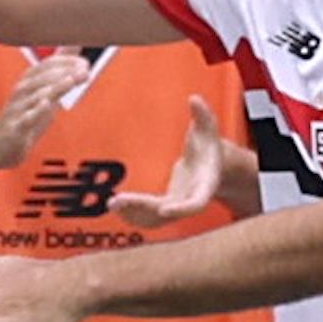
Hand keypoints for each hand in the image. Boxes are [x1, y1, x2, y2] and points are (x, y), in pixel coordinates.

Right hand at [0, 53, 89, 175]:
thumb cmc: (24, 115)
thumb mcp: (44, 92)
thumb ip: (60, 71)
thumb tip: (75, 46)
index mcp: (29, 81)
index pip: (46, 65)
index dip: (65, 61)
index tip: (84, 62)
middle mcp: (22, 92)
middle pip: (42, 77)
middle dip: (65, 72)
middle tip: (85, 69)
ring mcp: (18, 109)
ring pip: (36, 95)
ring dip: (55, 86)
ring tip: (70, 80)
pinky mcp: (16, 128)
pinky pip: (25, 118)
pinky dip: (35, 110)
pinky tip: (45, 104)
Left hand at [112, 94, 226, 227]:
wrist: (210, 167)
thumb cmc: (209, 149)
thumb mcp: (208, 131)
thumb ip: (203, 116)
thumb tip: (195, 100)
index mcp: (204, 186)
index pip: (196, 204)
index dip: (182, 209)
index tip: (164, 210)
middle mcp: (189, 201)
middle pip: (167, 213)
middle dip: (142, 209)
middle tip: (117, 201)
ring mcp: (176, 208)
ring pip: (155, 221)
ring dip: (133, 216)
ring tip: (112, 203)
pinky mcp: (164, 209)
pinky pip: (147, 219)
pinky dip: (131, 215)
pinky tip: (115, 206)